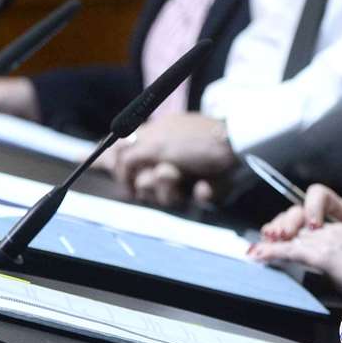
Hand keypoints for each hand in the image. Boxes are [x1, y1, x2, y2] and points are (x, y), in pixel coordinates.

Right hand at [110, 114, 233, 195]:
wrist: (235, 149)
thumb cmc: (194, 140)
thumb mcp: (155, 143)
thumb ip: (128, 155)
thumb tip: (106, 161)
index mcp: (153, 141)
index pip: (125, 157)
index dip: (119, 170)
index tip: (118, 176)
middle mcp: (165, 159)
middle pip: (140, 184)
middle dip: (149, 181)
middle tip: (165, 170)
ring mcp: (183, 176)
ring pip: (161, 197)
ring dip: (168, 186)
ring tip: (181, 174)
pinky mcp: (201, 191)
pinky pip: (190, 202)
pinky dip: (197, 192)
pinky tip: (204, 184)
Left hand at [251, 184, 341, 299]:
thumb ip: (334, 244)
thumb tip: (305, 248)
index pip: (317, 198)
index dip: (299, 209)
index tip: (286, 225)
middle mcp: (334, 225)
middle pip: (298, 213)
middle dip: (280, 224)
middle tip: (269, 236)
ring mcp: (329, 238)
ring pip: (291, 232)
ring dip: (270, 239)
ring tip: (258, 247)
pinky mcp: (324, 254)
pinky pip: (290, 250)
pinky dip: (271, 251)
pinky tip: (259, 254)